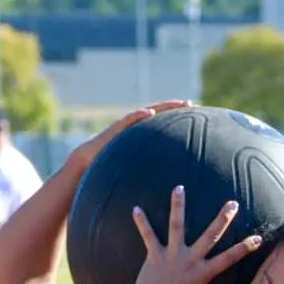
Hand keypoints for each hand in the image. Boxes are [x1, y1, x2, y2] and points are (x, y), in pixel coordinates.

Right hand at [67, 100, 191, 174]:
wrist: (87, 162)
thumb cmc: (109, 167)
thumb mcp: (133, 167)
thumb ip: (147, 168)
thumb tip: (163, 180)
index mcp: (141, 135)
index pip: (163, 124)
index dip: (177, 119)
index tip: (195, 116)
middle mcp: (135, 127)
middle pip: (159, 114)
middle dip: (175, 108)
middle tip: (192, 104)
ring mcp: (126, 126)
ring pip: (147, 112)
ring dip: (163, 107)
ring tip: (179, 103)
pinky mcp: (115, 128)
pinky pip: (129, 120)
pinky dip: (139, 115)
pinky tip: (150, 113)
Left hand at [131, 186, 262, 283]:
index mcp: (203, 273)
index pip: (229, 259)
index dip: (245, 248)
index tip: (258, 238)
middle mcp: (191, 259)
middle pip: (210, 235)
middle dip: (222, 219)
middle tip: (232, 203)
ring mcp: (172, 255)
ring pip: (177, 226)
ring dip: (178, 206)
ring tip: (179, 188)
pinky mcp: (154, 255)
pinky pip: (148, 235)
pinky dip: (142, 222)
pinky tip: (136, 209)